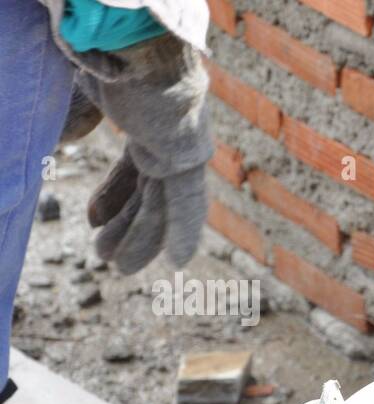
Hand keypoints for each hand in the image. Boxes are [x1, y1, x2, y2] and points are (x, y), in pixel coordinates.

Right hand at [76, 35, 212, 274]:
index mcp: (150, 118)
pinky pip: (185, 203)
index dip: (114, 197)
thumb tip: (61, 143)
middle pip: (148, 191)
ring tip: (120, 267)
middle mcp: (171, 136)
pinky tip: (178, 261)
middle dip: (127, 224)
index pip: (134, 168)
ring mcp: (181, 147)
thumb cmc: (107, 54)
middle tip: (110, 256)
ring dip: (140, 237)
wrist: (131, 39)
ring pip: (161, 203)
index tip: (92, 220)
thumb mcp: (85, 91)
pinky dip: (181, 232)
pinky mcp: (186, 157)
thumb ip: (78, 118)